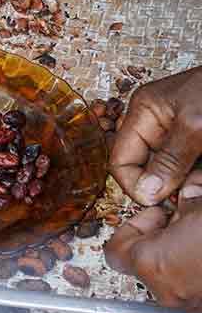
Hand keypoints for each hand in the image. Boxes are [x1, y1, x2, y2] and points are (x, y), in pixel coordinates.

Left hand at [105, 176, 201, 312]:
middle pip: (146, 263)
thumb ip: (188, 195)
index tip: (155, 211)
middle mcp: (170, 292)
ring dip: (183, 251)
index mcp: (155, 264)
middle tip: (185, 218)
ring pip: (172, 275)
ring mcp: (194, 303)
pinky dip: (198, 266)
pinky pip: (194, 284)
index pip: (117, 250)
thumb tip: (188, 192)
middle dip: (163, 237)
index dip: (135, 225)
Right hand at [109, 67, 201, 205]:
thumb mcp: (196, 126)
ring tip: (200, 181)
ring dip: (183, 182)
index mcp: (144, 111)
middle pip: (142, 166)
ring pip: (167, 170)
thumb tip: (147, 191)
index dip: (134, 184)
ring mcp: (176, 131)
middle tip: (185, 193)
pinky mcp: (195, 139)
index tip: (158, 201)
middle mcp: (155, 122)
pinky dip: (196, 176)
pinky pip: (186, 166)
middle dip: (162, 184)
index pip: (120, 159)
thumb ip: (170, 159)